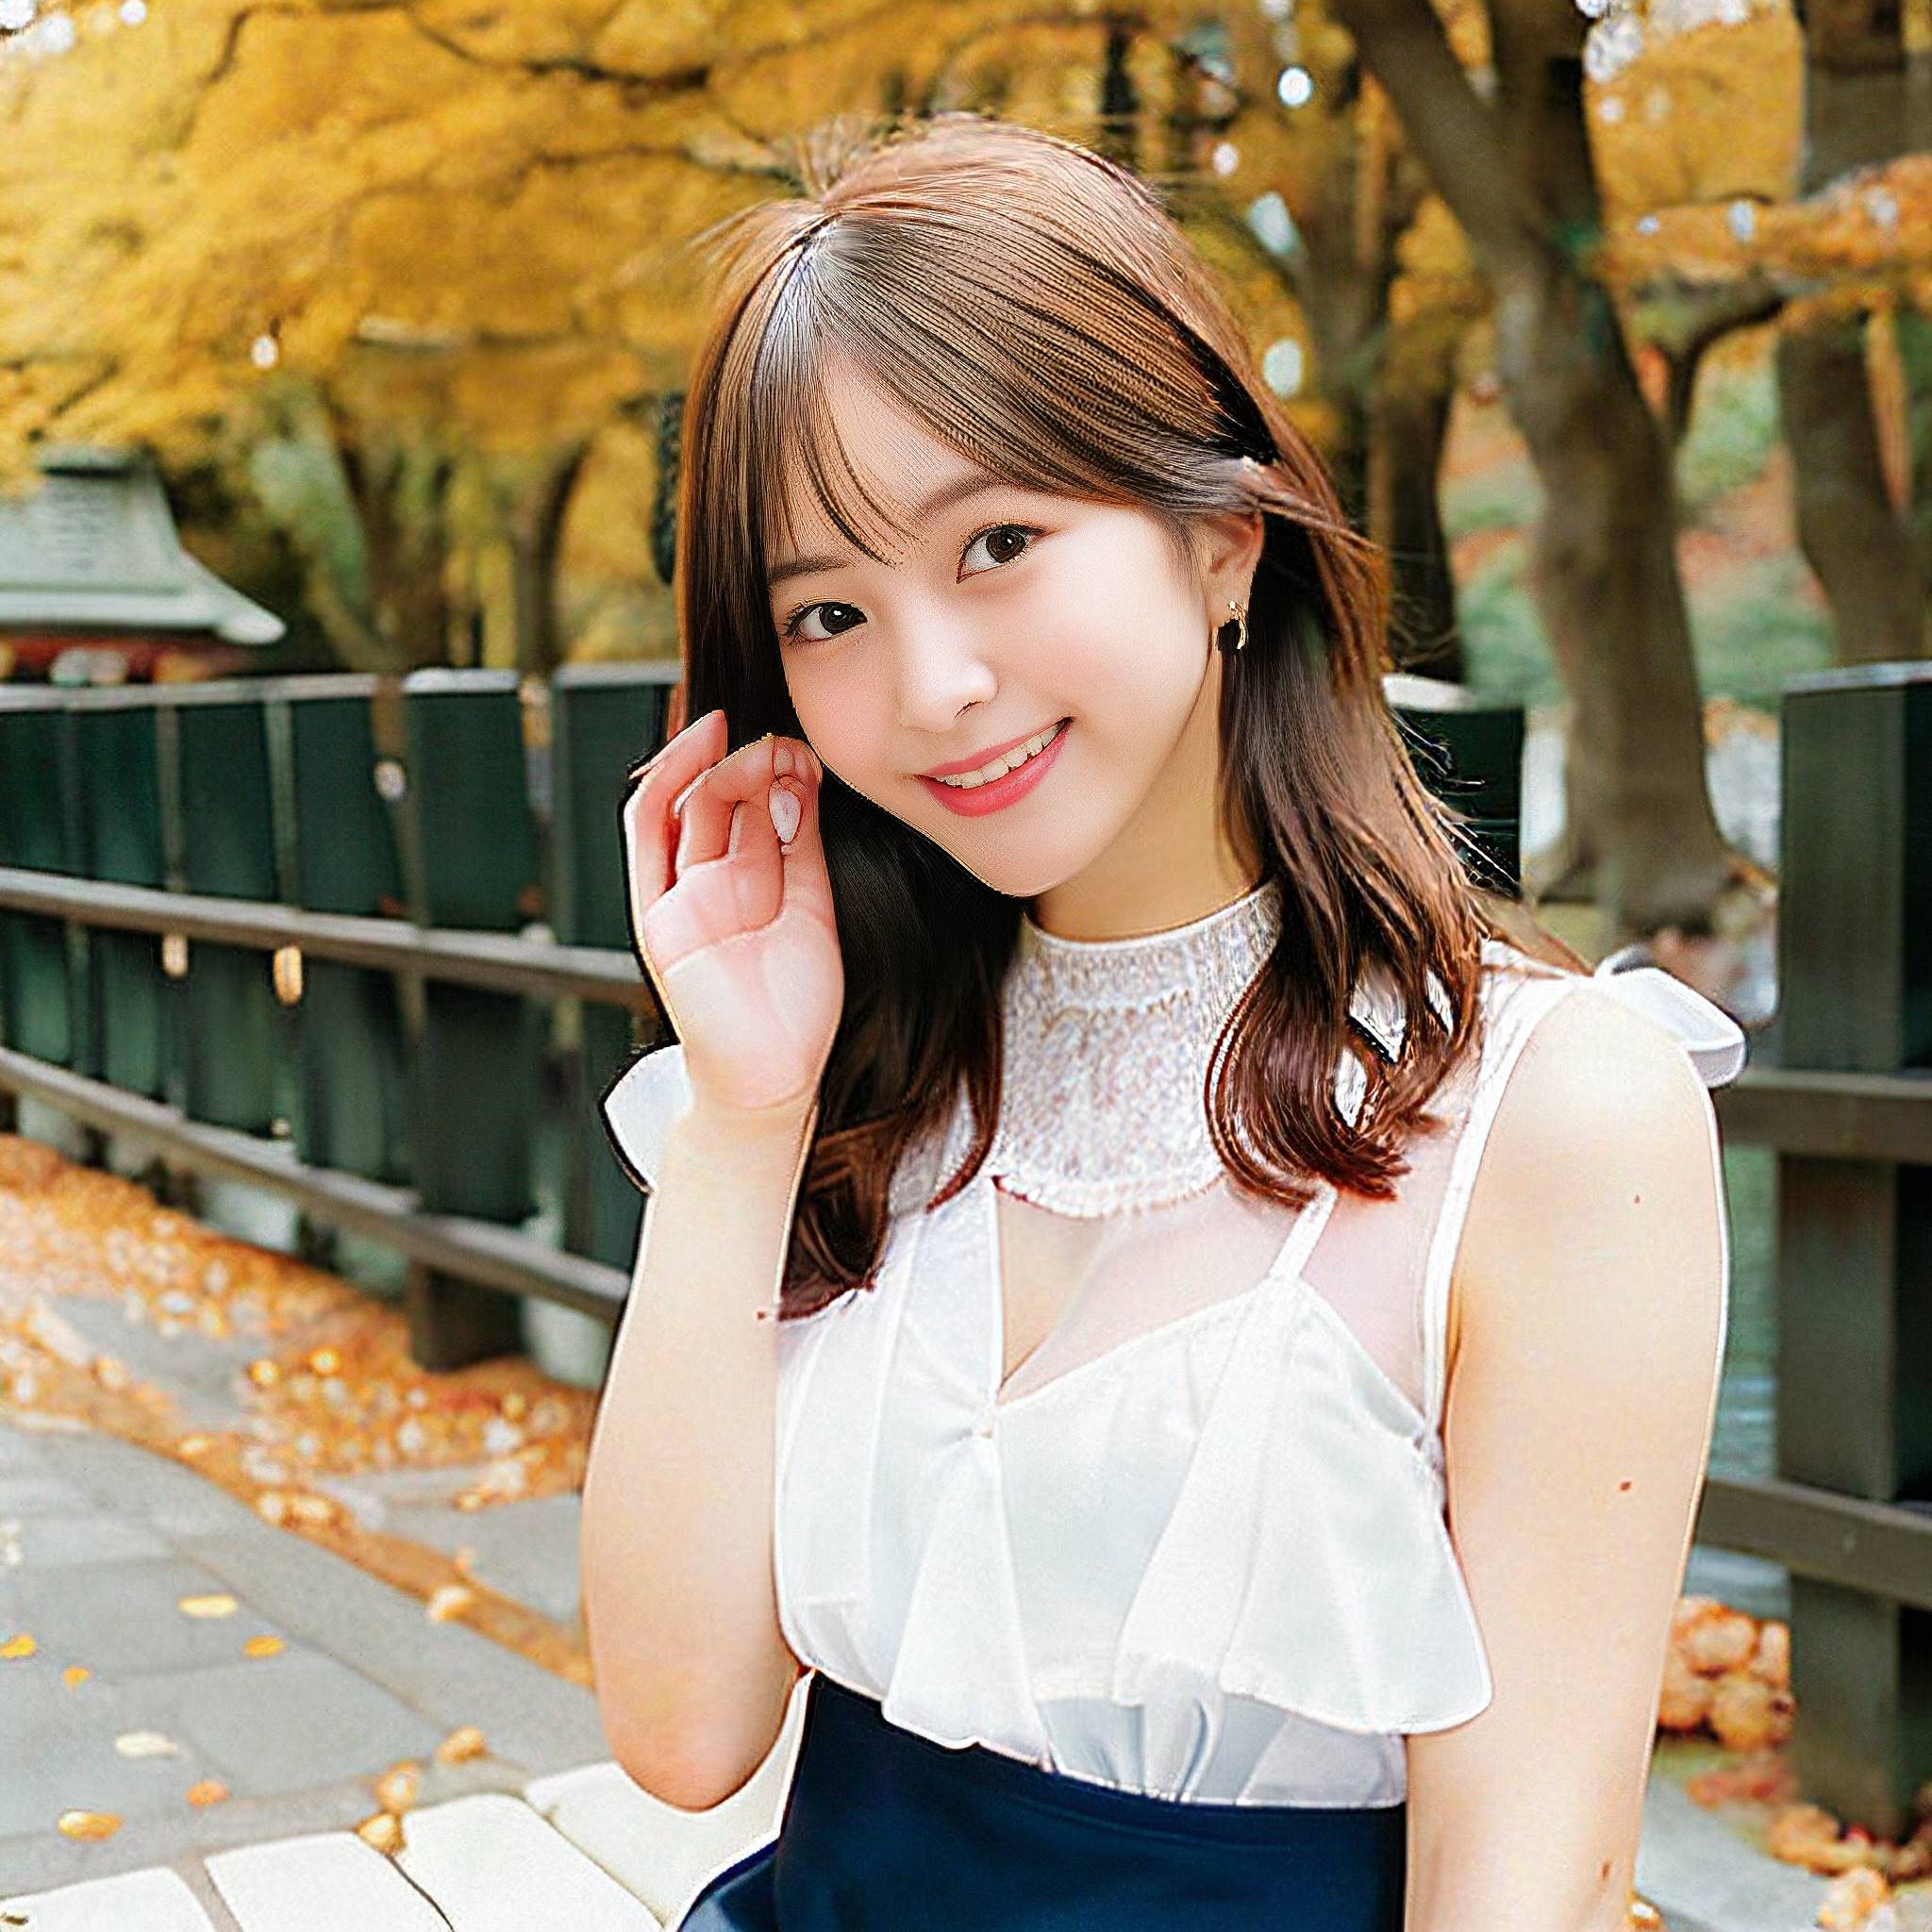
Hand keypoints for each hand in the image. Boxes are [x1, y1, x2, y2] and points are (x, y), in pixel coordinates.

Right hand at [622, 709, 843, 1123]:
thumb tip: (800, 780)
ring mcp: (680, 893)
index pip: (754, 805)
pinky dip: (668, 785)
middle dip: (753, 761)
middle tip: (785, 741)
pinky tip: (699, 750)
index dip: (776, 768)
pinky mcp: (657, 911)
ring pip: (688, 806)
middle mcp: (711, 881)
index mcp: (749, 881)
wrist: (772, 1075)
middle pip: (723, 799)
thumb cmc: (794, 1006)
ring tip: (760, 744)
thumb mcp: (812, 908)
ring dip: (721, 765)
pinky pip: (649, 834)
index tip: (805, 746)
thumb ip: (801, 847)